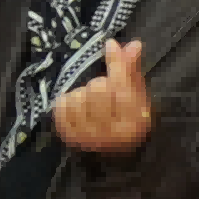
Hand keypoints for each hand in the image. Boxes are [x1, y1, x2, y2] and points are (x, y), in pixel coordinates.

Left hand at [49, 39, 154, 160]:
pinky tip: (75, 108)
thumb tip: (133, 44)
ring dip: (82, 94)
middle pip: (99, 88)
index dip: (116, 63)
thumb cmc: (125, 117)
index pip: (124, 85)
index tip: (109, 44)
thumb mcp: (135, 94)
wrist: (110, 154)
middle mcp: (114, 132)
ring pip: (79, 97)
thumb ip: (131, 69)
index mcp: (137, 120)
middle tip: (103, 92)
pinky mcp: (70, 138)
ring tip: (89, 103)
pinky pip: (61, 108)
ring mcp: (90, 138)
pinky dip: (66, 103)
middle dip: (99, 85)